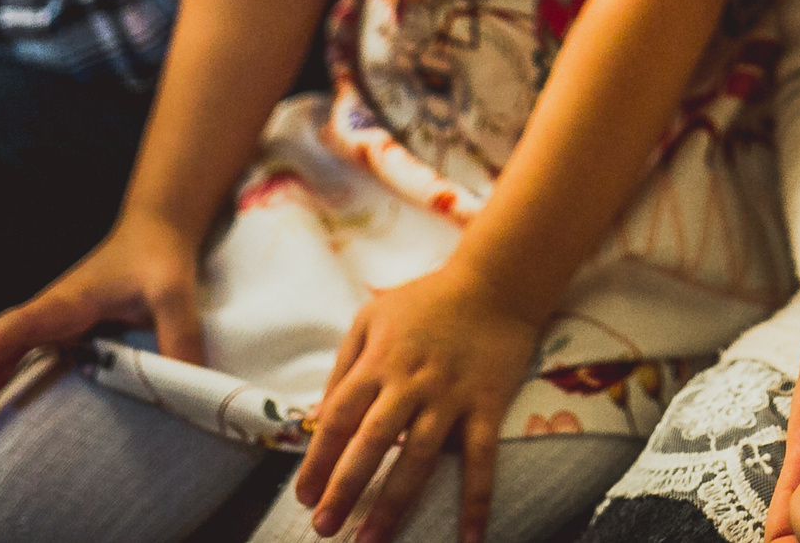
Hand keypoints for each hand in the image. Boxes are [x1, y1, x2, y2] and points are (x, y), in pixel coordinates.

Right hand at [0, 215, 206, 451]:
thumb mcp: (175, 294)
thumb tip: (191, 386)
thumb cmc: (159, 259)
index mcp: (69, 300)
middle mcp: (48, 312)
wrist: (153, 234)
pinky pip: (14, 362)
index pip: (23, 323)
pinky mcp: (54, 333)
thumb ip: (181, 336)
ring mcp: (47, 323)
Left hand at [293, 264, 541, 542]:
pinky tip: (469, 539)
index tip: (303, 497)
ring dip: (394, 503)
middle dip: (345, 488)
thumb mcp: (371, 318)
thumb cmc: (426, 300)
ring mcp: (451, 396)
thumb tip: (318, 418)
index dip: (318, 459)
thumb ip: (344, 367)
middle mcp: (411, 383)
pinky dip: (477, 501)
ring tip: (371, 540)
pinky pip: (481, 460)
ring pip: (419, 458)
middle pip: (372, 443)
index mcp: (379, 361)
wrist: (495, 282)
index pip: (339, 417)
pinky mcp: (487, 406)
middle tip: (325, 528)